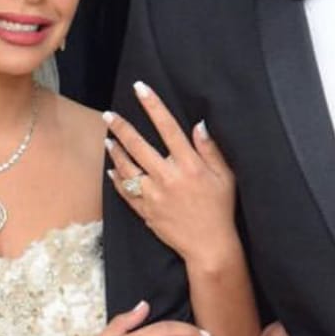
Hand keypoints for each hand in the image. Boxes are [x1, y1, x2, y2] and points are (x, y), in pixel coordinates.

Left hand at [105, 82, 238, 273]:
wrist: (209, 246)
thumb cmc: (221, 209)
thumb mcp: (225, 176)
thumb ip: (211, 150)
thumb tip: (198, 125)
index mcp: (190, 165)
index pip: (168, 127)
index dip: (153, 106)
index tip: (140, 89)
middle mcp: (168, 177)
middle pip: (139, 145)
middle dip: (122, 127)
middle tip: (109, 114)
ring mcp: (154, 195)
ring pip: (127, 168)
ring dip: (116, 151)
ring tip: (108, 139)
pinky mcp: (146, 211)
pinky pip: (125, 192)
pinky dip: (117, 179)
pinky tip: (112, 169)